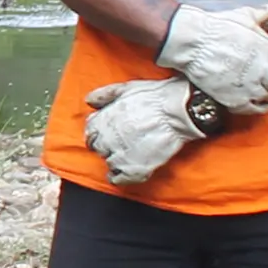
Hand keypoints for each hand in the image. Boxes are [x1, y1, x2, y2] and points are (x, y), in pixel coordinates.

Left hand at [83, 78, 209, 186]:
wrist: (178, 112)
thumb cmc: (154, 98)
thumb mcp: (124, 88)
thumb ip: (104, 95)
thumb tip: (89, 100)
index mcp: (102, 122)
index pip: (90, 133)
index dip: (99, 133)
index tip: (106, 134)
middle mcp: (106, 141)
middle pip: (99, 149)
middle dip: (107, 145)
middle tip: (121, 142)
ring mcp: (120, 157)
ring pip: (109, 163)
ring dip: (117, 159)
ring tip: (130, 153)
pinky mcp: (135, 170)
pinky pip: (119, 179)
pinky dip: (121, 176)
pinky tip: (128, 170)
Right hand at [154, 0, 267, 115]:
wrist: (191, 42)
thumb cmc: (220, 26)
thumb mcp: (250, 16)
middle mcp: (265, 71)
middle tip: (261, 76)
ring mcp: (251, 87)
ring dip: (262, 92)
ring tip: (251, 85)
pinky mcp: (236, 100)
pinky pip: (256, 109)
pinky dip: (254, 105)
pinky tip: (247, 96)